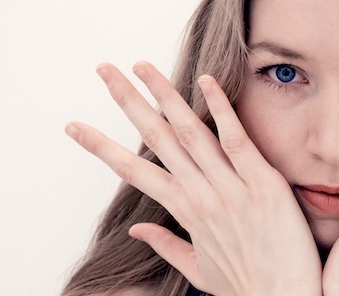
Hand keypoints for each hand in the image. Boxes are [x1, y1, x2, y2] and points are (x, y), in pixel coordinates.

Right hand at [65, 62, 321, 295]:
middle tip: (104, 69)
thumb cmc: (247, 287)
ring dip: (164, 95)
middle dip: (127, 101)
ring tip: (141, 65)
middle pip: (156, 139)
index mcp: (183, 213)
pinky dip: (220, 109)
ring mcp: (230, 188)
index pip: (133, 171)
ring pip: (190, 132)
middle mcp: (200, 196)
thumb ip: (166, 245)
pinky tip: (205, 81)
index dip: (101, 146)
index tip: (75, 125)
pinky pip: (237, 140)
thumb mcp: (198, 270)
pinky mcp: (263, 184)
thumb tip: (137, 230)